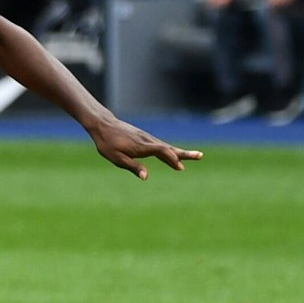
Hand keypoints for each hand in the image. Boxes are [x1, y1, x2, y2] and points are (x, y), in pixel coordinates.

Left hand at [86, 115, 202, 179]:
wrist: (103, 125)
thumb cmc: (107, 143)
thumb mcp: (116, 158)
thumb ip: (132, 166)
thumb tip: (146, 177)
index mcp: (140, 146)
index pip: (160, 151)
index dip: (170, 158)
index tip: (179, 166)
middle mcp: (147, 141)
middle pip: (169, 148)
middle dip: (184, 153)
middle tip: (200, 156)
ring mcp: (147, 139)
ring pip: (167, 147)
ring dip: (180, 152)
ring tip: (196, 156)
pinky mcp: (146, 139)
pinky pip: (161, 146)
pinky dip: (170, 151)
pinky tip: (174, 157)